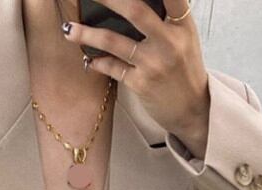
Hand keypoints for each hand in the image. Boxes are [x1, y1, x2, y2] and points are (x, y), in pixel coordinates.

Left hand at [61, 0, 209, 151]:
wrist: (192, 108)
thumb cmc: (185, 69)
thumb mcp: (184, 37)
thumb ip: (166, 17)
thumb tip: (133, 5)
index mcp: (182, 25)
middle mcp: (169, 42)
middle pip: (135, 10)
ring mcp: (153, 64)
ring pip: (114, 42)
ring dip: (87, 35)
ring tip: (68, 29)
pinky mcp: (140, 84)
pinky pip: (112, 68)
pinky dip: (97, 62)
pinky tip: (88, 59)